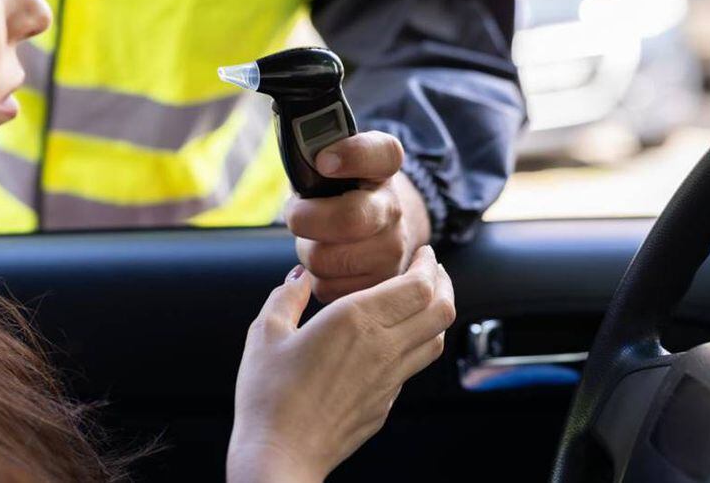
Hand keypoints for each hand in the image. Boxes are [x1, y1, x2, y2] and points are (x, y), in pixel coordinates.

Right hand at [227, 246, 454, 482]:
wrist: (281, 454)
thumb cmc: (269, 395)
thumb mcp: (266, 333)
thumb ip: (287, 297)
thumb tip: (299, 277)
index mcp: (356, 320)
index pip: (418, 285)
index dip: (428, 265)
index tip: (424, 254)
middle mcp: (382, 348)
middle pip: (440, 310)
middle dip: (443, 284)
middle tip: (433, 271)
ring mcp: (389, 380)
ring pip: (436, 340)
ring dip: (437, 314)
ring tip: (424, 301)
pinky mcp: (385, 404)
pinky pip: (413, 367)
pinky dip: (417, 344)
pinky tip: (397, 340)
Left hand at [285, 131, 431, 302]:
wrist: (376, 227)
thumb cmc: (339, 191)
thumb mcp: (331, 162)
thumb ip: (312, 151)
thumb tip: (294, 154)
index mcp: (383, 168)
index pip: (381, 153)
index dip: (352, 155)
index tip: (324, 161)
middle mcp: (394, 208)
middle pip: (347, 219)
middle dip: (306, 218)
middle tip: (297, 214)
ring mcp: (393, 250)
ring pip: (326, 259)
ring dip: (308, 251)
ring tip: (316, 239)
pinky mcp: (379, 284)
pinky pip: (327, 287)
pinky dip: (316, 277)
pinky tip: (327, 262)